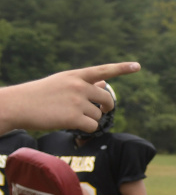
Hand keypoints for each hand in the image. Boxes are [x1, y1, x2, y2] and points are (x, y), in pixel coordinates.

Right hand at [0, 62, 139, 133]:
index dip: (122, 68)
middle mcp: (78, 86)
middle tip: (100, 111)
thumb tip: (106, 82)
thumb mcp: (61, 83)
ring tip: (69, 116)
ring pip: (98, 115)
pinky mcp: (74, 117)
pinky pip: (92, 126)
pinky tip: (72, 124)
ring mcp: (77, 101)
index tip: (138, 66)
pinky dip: (86, 129)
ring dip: (89, 119)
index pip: (103, 70)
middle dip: (106, 107)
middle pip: (107, 99)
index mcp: (75, 76)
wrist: (17, 105)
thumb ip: (83, 83)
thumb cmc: (38, 95)